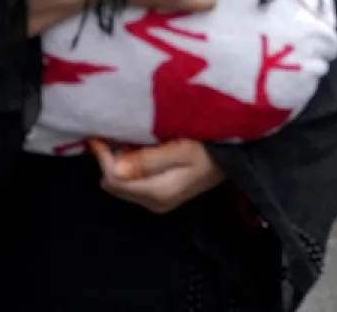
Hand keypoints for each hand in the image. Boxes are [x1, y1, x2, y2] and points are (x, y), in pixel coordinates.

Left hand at [90, 139, 225, 214]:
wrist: (237, 159)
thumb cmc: (212, 148)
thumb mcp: (182, 149)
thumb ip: (149, 159)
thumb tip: (115, 168)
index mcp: (157, 193)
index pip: (114, 179)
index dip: (103, 156)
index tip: (99, 132)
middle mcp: (152, 203)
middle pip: (114, 183)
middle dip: (108, 159)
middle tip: (111, 132)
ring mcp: (156, 201)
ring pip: (120, 183)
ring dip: (117, 161)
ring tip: (122, 137)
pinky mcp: (159, 195)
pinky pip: (131, 182)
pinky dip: (127, 165)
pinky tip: (135, 147)